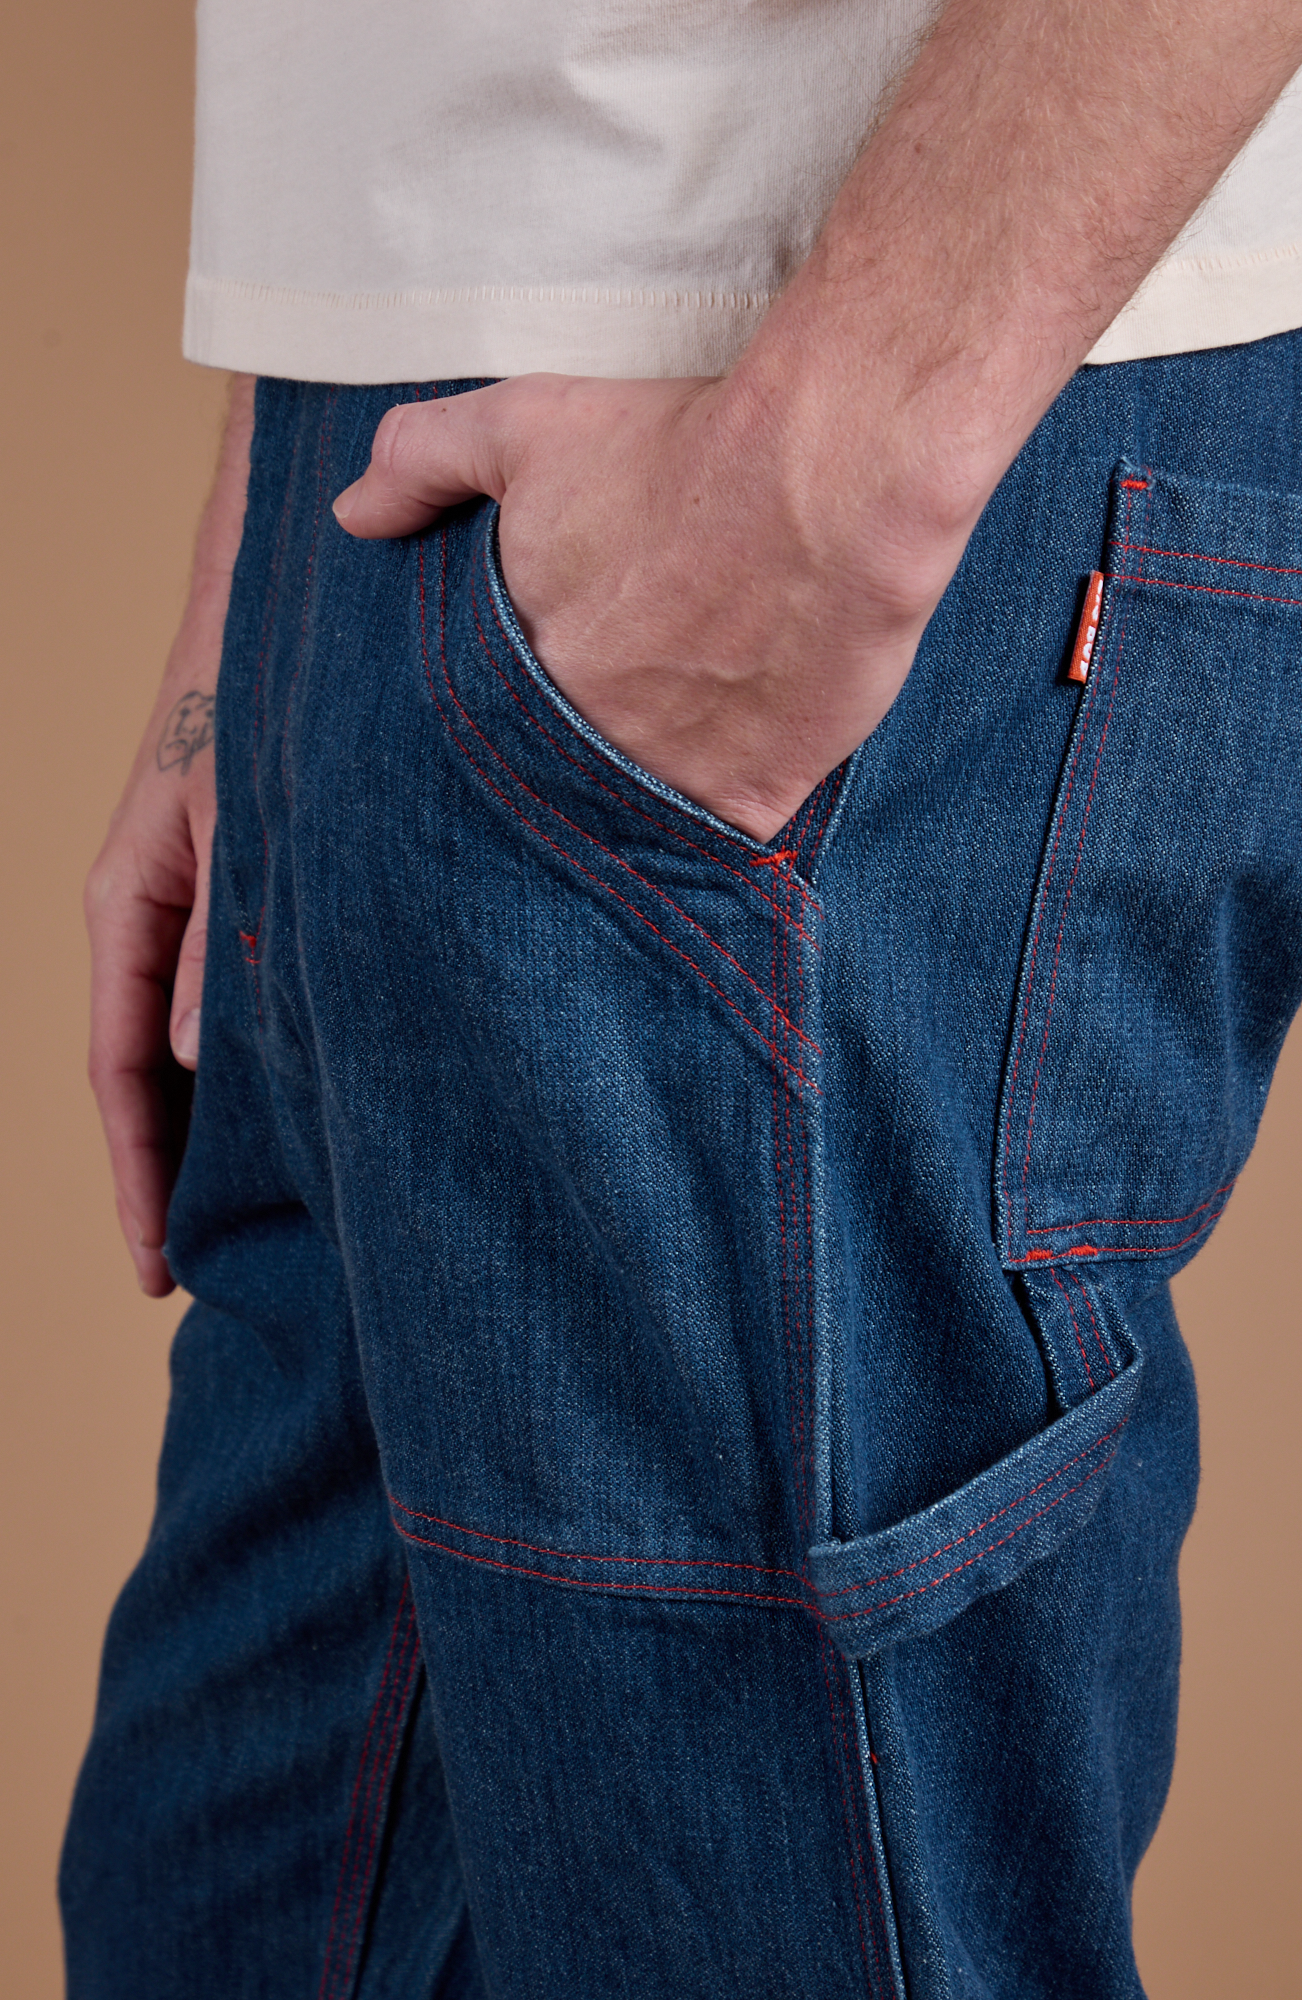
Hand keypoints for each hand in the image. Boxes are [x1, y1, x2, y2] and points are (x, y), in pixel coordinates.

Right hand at [86, 376, 252, 1294]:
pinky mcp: (260, 889)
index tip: (156, 1268)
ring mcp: (211, 906)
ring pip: (208, 1045)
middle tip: (217, 1273)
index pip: (121, 1072)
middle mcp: (164, 917)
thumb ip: (224, 935)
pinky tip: (317, 1110)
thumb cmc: (247, 698)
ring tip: (273, 1218)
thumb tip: (210, 1057)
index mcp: (128, 904)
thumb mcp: (227, 821)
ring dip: (231, 1128)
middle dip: (180, 1174)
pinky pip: (253, 997)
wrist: (288, 602)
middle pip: (160, 1078)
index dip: (138, 1176)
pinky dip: (270, 1062)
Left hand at [332, 370, 964, 840]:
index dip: (524, 712)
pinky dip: (736, 810)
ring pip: (645, 810)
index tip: (558, 690)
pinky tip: (753, 763)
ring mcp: (667, 781)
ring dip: (662, 781)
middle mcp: (581, 743)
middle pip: (567, 776)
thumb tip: (352, 512)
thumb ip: (424, 460)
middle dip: (588, 753)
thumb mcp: (527, 426)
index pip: (490, 732)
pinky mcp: (752, 798)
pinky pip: (732, 837)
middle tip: (636, 705)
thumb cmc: (676, 447)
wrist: (824, 479)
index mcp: (517, 673)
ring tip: (695, 733)